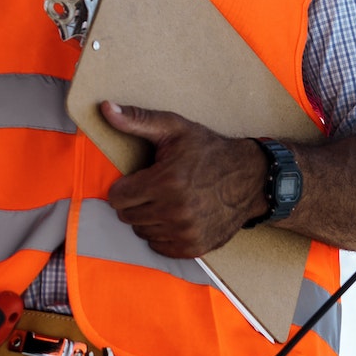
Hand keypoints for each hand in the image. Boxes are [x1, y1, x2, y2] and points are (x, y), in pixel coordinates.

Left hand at [101, 102, 270, 258]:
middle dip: (134, 201)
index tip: (139, 178)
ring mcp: (186, 232)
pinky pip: (159, 246)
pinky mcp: (194, 247)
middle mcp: (175, 211)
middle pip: (127, 216)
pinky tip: (175, 217)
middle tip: (154, 189)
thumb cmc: (209, 151)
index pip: (117, 197)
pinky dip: (162, 234)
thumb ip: (137, 119)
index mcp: (167, 182)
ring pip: (141, 232)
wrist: (251, 178)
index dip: (124, 186)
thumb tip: (105, 107)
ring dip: (148, 218)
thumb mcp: (174, 128)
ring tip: (166, 201)